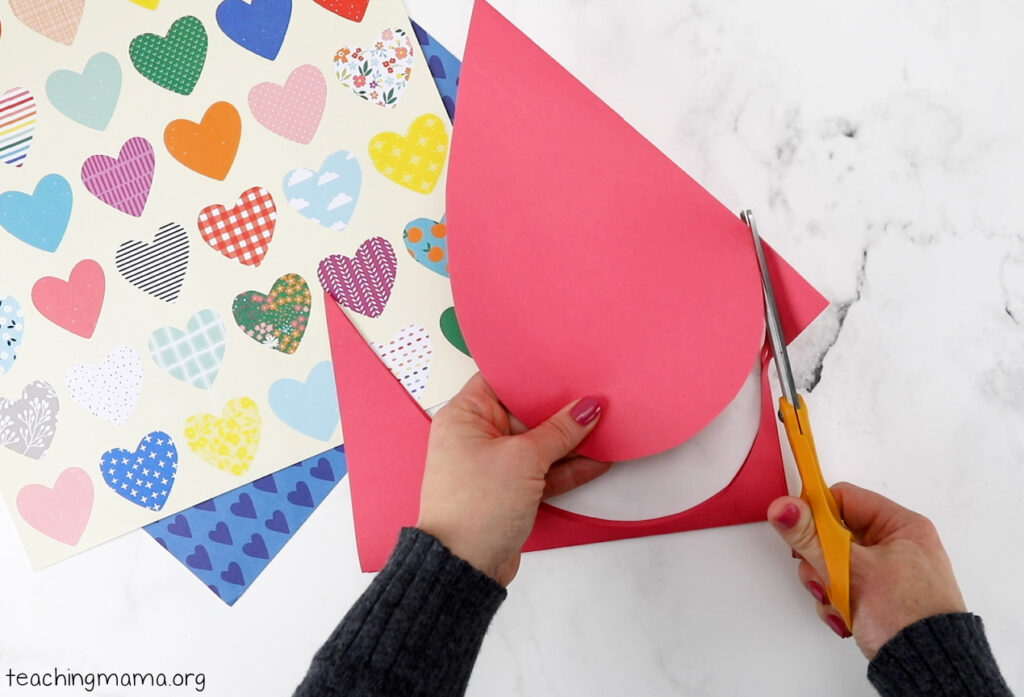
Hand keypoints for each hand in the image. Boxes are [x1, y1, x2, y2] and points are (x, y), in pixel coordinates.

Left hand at [416, 374, 611, 585]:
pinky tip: (597, 459)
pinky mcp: (509, 490)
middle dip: (559, 408)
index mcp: (465, 416)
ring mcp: (494, 465)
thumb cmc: (474, 509)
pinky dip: (567, 467)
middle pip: (525, 412)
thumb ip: (559, 431)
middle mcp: (476, 437)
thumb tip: (585, 408)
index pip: (501, 380)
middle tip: (594, 395)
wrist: (464, 567)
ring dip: (569, 440)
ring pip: (538, 443)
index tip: (566, 366)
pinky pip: (542, 470)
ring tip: (605, 426)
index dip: (533, 373)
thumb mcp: (523, 459)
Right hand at [767, 483, 966, 658]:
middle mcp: (895, 545)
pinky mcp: (878, 596)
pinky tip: (845, 616)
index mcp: (901, 526)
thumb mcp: (852, 570)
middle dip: (820, 559)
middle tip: (821, 574)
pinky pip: (843, 585)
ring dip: (826, 584)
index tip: (797, 527)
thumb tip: (784, 508)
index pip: (845, 499)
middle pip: (835, 534)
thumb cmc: (907, 616)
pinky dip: (837, 600)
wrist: (928, 669)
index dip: (816, 512)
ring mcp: (886, 572)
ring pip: (834, 562)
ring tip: (836, 602)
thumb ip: (812, 538)